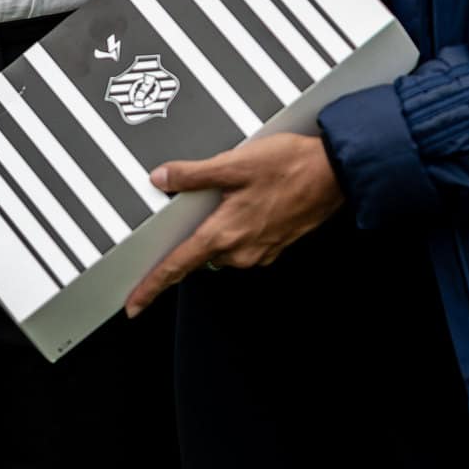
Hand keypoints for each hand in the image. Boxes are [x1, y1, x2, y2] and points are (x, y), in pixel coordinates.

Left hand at [123, 132, 343, 315]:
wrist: (334, 173)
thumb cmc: (289, 167)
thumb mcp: (233, 163)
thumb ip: (193, 175)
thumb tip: (162, 179)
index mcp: (224, 234)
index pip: (176, 266)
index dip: (151, 287)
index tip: (134, 304)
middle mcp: (241, 251)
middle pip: (198, 255)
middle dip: (190, 238)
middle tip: (194, 209)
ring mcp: (260, 251)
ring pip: (222, 247)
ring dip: (217, 229)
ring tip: (225, 194)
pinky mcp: (274, 244)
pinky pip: (243, 242)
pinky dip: (236, 227)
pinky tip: (245, 200)